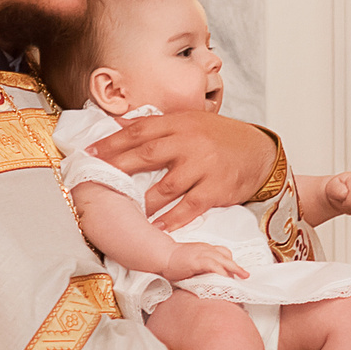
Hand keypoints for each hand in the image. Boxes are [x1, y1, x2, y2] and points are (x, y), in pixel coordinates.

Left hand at [89, 113, 274, 229]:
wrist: (259, 152)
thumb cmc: (221, 138)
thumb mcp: (190, 122)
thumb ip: (159, 126)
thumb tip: (119, 124)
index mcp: (180, 124)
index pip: (140, 130)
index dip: (113, 141)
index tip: (90, 152)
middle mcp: (190, 142)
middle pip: (147, 155)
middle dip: (118, 167)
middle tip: (95, 180)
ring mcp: (203, 166)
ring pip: (166, 186)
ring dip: (143, 201)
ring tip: (124, 211)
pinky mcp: (216, 189)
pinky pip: (189, 207)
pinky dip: (172, 219)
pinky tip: (158, 227)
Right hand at [163, 241, 249, 281]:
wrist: (162, 256)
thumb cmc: (174, 261)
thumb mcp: (192, 263)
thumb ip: (202, 269)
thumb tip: (210, 281)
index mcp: (205, 249)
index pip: (223, 253)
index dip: (231, 263)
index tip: (237, 272)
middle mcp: (206, 249)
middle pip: (226, 256)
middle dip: (237, 267)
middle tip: (245, 275)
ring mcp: (201, 253)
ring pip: (222, 259)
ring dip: (233, 269)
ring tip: (241, 277)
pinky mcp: (196, 260)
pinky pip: (212, 265)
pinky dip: (220, 271)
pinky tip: (225, 278)